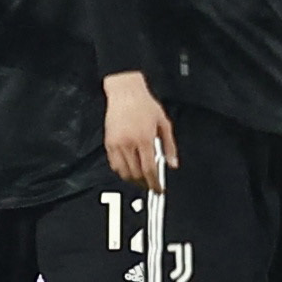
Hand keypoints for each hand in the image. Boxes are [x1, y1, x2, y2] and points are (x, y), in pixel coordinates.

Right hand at [101, 71, 175, 190]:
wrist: (125, 92)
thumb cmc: (144, 104)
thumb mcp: (164, 123)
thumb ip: (170, 146)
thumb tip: (172, 163)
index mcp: (144, 139)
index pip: (149, 170)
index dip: (154, 183)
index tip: (158, 189)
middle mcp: (129, 143)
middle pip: (136, 174)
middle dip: (144, 182)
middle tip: (150, 183)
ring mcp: (116, 144)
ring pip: (123, 172)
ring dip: (132, 178)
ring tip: (140, 178)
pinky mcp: (108, 142)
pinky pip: (113, 164)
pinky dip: (121, 170)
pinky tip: (129, 168)